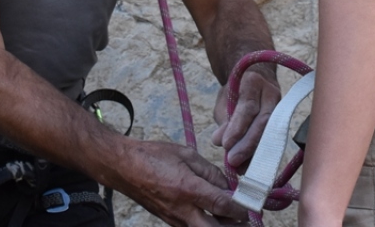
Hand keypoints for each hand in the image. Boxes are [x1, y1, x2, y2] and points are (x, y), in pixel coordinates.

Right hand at [117, 140, 248, 226]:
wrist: (123, 167)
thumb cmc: (152, 156)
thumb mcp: (185, 154)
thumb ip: (209, 171)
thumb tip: (226, 186)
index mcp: (188, 189)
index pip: (222, 205)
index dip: (241, 209)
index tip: (252, 207)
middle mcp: (182, 209)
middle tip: (245, 221)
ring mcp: (174, 218)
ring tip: (232, 220)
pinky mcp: (168, 221)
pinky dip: (206, 225)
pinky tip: (213, 217)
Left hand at [212, 64, 280, 168]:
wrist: (255, 80)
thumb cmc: (237, 92)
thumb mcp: (225, 101)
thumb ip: (224, 121)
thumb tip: (219, 142)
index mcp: (253, 82)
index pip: (247, 106)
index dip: (238, 127)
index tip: (225, 144)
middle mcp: (271, 93)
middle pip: (263, 121)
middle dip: (247, 144)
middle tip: (232, 161)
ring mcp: (281, 106)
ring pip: (271, 133)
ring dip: (255, 153)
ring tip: (240, 169)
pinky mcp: (284, 120)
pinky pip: (274, 140)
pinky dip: (261, 155)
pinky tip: (250, 167)